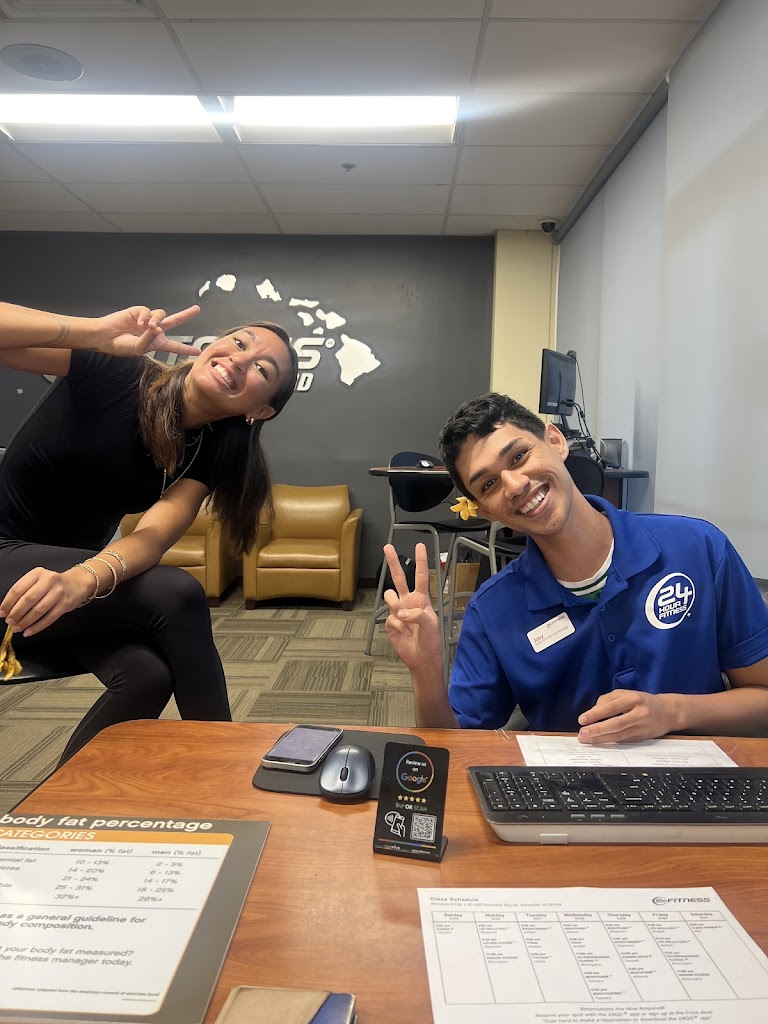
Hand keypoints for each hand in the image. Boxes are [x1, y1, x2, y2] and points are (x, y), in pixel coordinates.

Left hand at [0, 566, 94, 637]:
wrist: (76, 584)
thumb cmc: (52, 585)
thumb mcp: (37, 581)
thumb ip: (23, 592)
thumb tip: (7, 610)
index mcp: (37, 573)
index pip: (18, 589)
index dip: (7, 603)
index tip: (2, 613)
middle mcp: (49, 580)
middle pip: (28, 599)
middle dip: (16, 613)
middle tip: (9, 622)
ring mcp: (58, 593)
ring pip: (38, 610)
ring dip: (25, 622)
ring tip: (17, 628)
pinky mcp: (65, 604)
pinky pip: (49, 618)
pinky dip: (37, 627)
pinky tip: (29, 632)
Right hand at [95, 305, 200, 357]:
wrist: (105, 336)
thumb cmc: (121, 345)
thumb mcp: (138, 348)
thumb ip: (150, 340)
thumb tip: (158, 328)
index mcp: (156, 343)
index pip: (174, 346)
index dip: (186, 349)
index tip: (198, 351)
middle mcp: (154, 330)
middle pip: (174, 321)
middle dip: (186, 315)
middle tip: (197, 309)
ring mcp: (147, 320)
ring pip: (161, 315)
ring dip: (157, 320)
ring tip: (149, 327)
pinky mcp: (139, 311)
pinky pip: (148, 311)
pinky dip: (145, 317)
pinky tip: (138, 324)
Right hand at [383, 543, 443, 670]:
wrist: (422, 659)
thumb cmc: (432, 641)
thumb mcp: (431, 625)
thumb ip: (418, 614)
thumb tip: (401, 612)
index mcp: (422, 599)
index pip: (421, 576)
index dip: (421, 561)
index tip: (419, 546)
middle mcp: (409, 602)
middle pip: (399, 578)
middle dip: (393, 562)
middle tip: (387, 548)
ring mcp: (398, 612)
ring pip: (390, 597)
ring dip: (396, 606)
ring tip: (405, 619)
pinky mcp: (390, 623)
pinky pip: (389, 618)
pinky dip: (397, 626)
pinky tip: (404, 633)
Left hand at [577, 689, 678, 743]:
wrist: (668, 712)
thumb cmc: (643, 701)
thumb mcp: (626, 693)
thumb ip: (608, 699)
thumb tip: (593, 711)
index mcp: (633, 698)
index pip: (612, 707)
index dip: (596, 714)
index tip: (582, 719)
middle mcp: (639, 713)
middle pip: (616, 724)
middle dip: (597, 730)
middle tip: (583, 733)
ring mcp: (642, 727)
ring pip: (619, 735)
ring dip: (601, 739)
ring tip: (587, 739)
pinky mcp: (642, 738)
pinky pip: (623, 740)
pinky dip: (610, 741)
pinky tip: (599, 741)